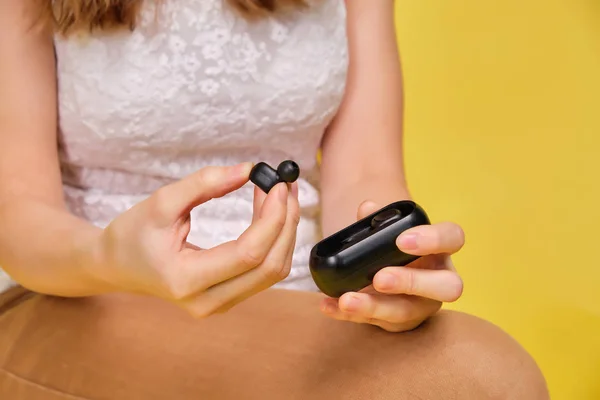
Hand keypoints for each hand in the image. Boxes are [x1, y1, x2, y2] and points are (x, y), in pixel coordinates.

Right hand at [89, 163, 299, 316]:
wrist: (117, 265)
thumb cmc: (133, 233)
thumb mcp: (161, 202)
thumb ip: (204, 184)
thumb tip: (248, 170)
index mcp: (185, 279)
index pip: (248, 253)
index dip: (271, 218)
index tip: (277, 185)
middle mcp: (207, 301)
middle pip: (270, 267)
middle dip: (286, 223)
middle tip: (286, 186)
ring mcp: (219, 304)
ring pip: (274, 272)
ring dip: (284, 231)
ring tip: (280, 195)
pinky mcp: (227, 297)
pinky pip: (265, 272)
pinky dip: (275, 241)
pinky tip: (271, 214)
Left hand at [320, 200, 463, 331]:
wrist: (384, 278)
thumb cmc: (392, 250)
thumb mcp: (386, 234)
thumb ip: (378, 221)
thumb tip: (367, 208)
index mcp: (440, 249)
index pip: (453, 238)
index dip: (433, 239)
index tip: (401, 240)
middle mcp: (439, 280)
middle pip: (447, 286)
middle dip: (412, 282)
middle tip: (380, 278)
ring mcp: (421, 306)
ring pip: (407, 311)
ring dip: (374, 306)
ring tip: (347, 300)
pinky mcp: (397, 323)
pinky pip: (375, 323)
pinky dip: (348, 316)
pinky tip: (329, 306)